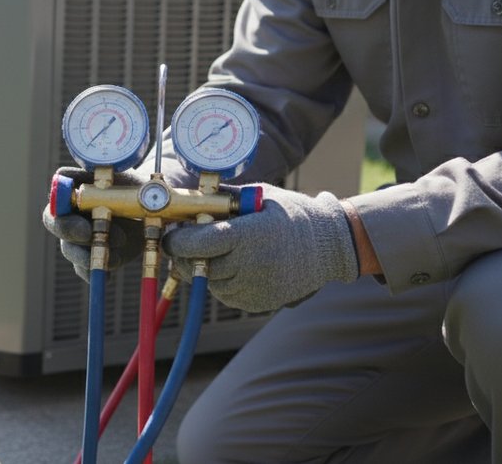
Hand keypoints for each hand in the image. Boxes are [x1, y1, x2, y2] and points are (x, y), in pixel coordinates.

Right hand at [41, 166, 147, 280]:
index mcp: (79, 186)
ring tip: (113, 256)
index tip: (78, 201)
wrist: (149, 215)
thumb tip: (128, 181)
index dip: (61, 195)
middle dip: (67, 228)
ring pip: (68, 247)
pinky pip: (82, 269)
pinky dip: (93, 272)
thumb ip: (126, 184)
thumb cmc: (138, 192)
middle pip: (54, 220)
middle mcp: (71, 211)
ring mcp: (77, 236)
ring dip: (85, 254)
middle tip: (87, 233)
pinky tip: (107, 275)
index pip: (59, 186)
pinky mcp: (88, 257)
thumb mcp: (135, 183)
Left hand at [160, 184, 357, 312]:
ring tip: (217, 251)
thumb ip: (221, 199)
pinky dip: (222, 281)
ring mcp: (255, 289)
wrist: (331, 245)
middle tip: (182, 244)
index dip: (176, 242)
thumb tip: (186, 198)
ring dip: (204, 269)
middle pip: (197, 267)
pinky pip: (226, 294)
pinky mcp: (258, 304)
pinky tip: (236, 264)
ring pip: (209, 283)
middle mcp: (250, 266)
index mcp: (248, 236)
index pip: (197, 244)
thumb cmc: (291, 214)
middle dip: (183, 256)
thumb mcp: (257, 197)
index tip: (170, 237)